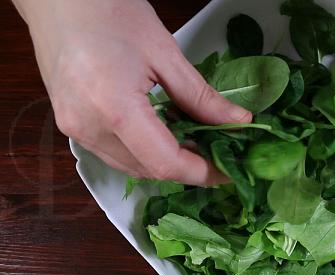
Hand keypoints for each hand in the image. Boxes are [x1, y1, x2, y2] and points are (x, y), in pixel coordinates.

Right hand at [13, 0, 251, 184]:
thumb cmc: (108, 11)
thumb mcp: (165, 53)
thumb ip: (202, 97)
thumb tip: (238, 122)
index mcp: (113, 108)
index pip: (165, 163)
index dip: (202, 173)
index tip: (229, 171)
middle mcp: (87, 128)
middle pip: (148, 170)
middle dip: (187, 167)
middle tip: (217, 150)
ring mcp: (74, 129)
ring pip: (130, 166)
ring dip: (164, 161)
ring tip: (194, 139)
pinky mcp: (70, 125)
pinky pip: (113, 153)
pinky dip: (142, 151)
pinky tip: (162, 132)